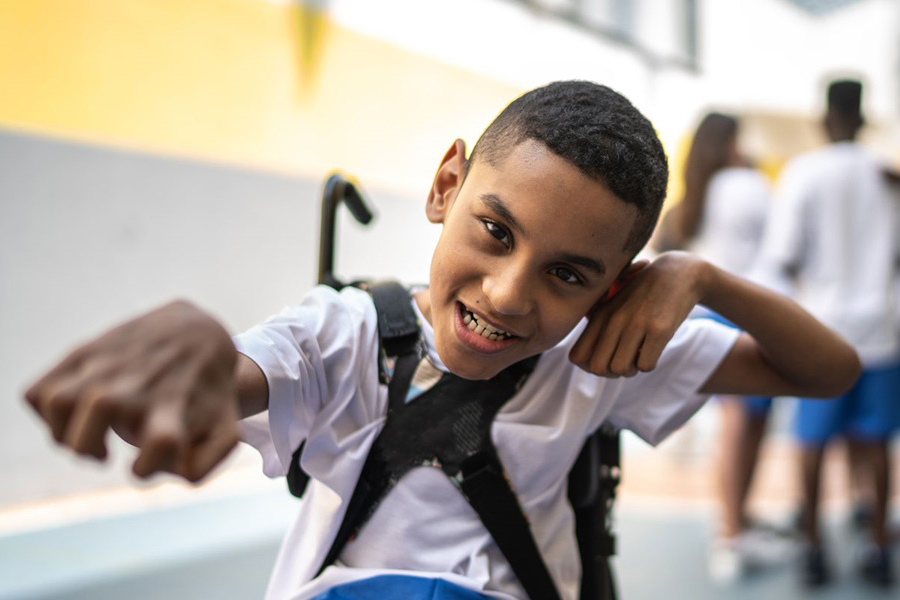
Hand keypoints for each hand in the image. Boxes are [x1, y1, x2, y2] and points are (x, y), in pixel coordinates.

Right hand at [24, 300, 240, 481]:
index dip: (147, 467)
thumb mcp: (224, 428)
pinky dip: (44, 412)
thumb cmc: (206, 395)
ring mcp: (108, 366)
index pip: (161, 444)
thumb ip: (205, 464)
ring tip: (84, 433)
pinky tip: (71, 415)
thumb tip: (169, 473)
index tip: (142, 464)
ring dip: (61, 432)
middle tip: (101, 453)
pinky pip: (38, 391)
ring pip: (58, 401)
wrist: (198, 333)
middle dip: (87, 448)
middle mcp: (138, 385)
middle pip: (97, 412)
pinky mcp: (84, 353)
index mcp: (174, 407)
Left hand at [570, 252, 707, 376]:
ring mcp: (637, 323)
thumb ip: (597, 329)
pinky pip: (645, 366)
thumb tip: (585, 362)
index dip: (590, 366)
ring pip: (620, 369)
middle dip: (611, 373)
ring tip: (639, 355)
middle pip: (597, 367)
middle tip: (625, 361)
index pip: (577, 356)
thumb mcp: (614, 306)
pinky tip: (653, 350)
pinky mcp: (660, 329)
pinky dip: (649, 364)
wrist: (679, 274)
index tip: (606, 359)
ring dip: (631, 370)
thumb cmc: (643, 296)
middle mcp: (614, 319)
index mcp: (600, 314)